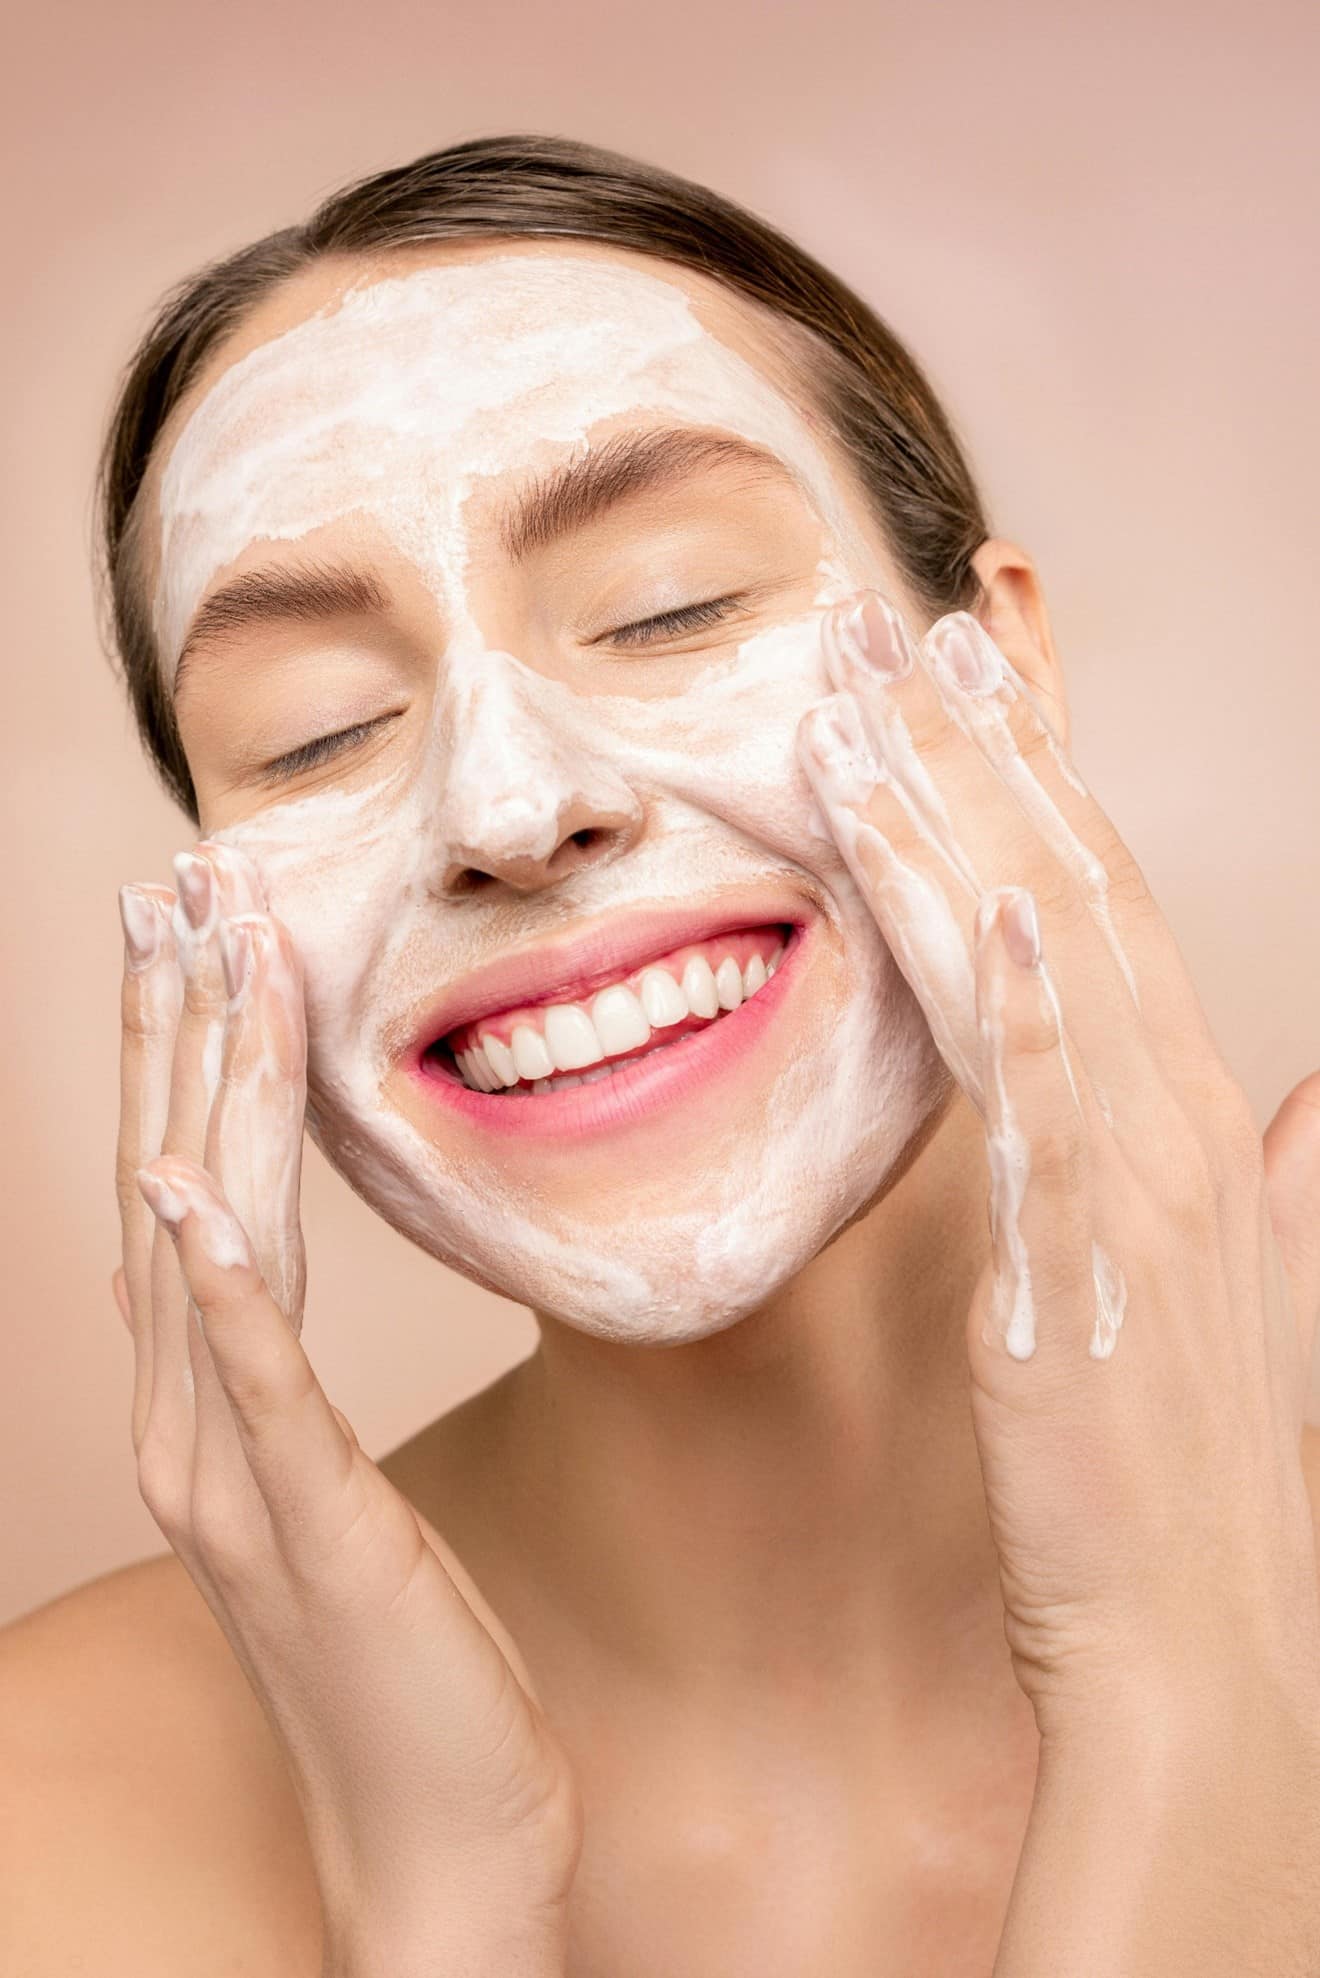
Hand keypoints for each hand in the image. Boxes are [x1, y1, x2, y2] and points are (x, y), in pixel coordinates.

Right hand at [115, 844, 580, 1976]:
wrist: (437, 1839)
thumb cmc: (413, 1659)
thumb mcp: (349, 1493)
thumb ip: (300, 1387)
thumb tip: (286, 1281)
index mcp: (214, 1411)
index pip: (191, 1192)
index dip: (187, 1054)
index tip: (202, 927)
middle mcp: (192, 1432)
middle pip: (168, 1187)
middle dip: (172, 1029)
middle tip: (174, 886)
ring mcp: (234, 1485)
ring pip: (198, 1251)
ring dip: (199, 1097)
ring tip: (201, 963)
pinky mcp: (308, 1532)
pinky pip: (252, 1385)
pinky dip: (217, 1283)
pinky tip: (192, 1184)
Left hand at [797, 592, 1319, 1742]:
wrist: (1192, 1643)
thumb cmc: (1174, 1468)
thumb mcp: (1224, 1289)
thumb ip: (1263, 1176)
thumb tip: (1306, 1094)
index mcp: (1194, 1117)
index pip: (1105, 902)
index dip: (1033, 776)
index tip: (962, 670)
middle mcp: (1181, 1121)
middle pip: (1078, 888)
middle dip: (984, 748)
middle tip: (896, 623)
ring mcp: (1141, 1184)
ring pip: (1049, 959)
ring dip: (957, 823)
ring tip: (870, 701)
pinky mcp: (1086, 1264)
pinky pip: (1054, 1105)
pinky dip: (1025, 996)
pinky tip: (985, 900)